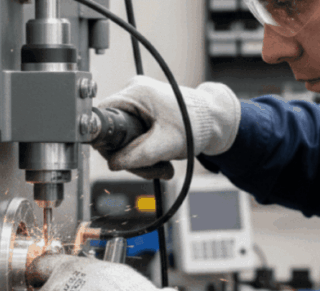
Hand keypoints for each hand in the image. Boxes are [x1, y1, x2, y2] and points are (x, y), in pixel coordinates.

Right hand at [95, 76, 241, 179]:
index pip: (103, 116)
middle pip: (115, 130)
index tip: (116, 157)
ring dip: (140, 156)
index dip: (106, 140)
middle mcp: (134, 91)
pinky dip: (145, 149)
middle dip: (130, 155)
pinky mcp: (146, 108)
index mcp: (136, 92)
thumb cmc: (195, 125)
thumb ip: (137, 156)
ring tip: (162, 166)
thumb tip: (113, 164)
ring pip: (125, 135)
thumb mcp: (165, 145)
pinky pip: (135, 132)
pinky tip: (160, 157)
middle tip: (150, 170)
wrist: (215, 119)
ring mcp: (140, 99)